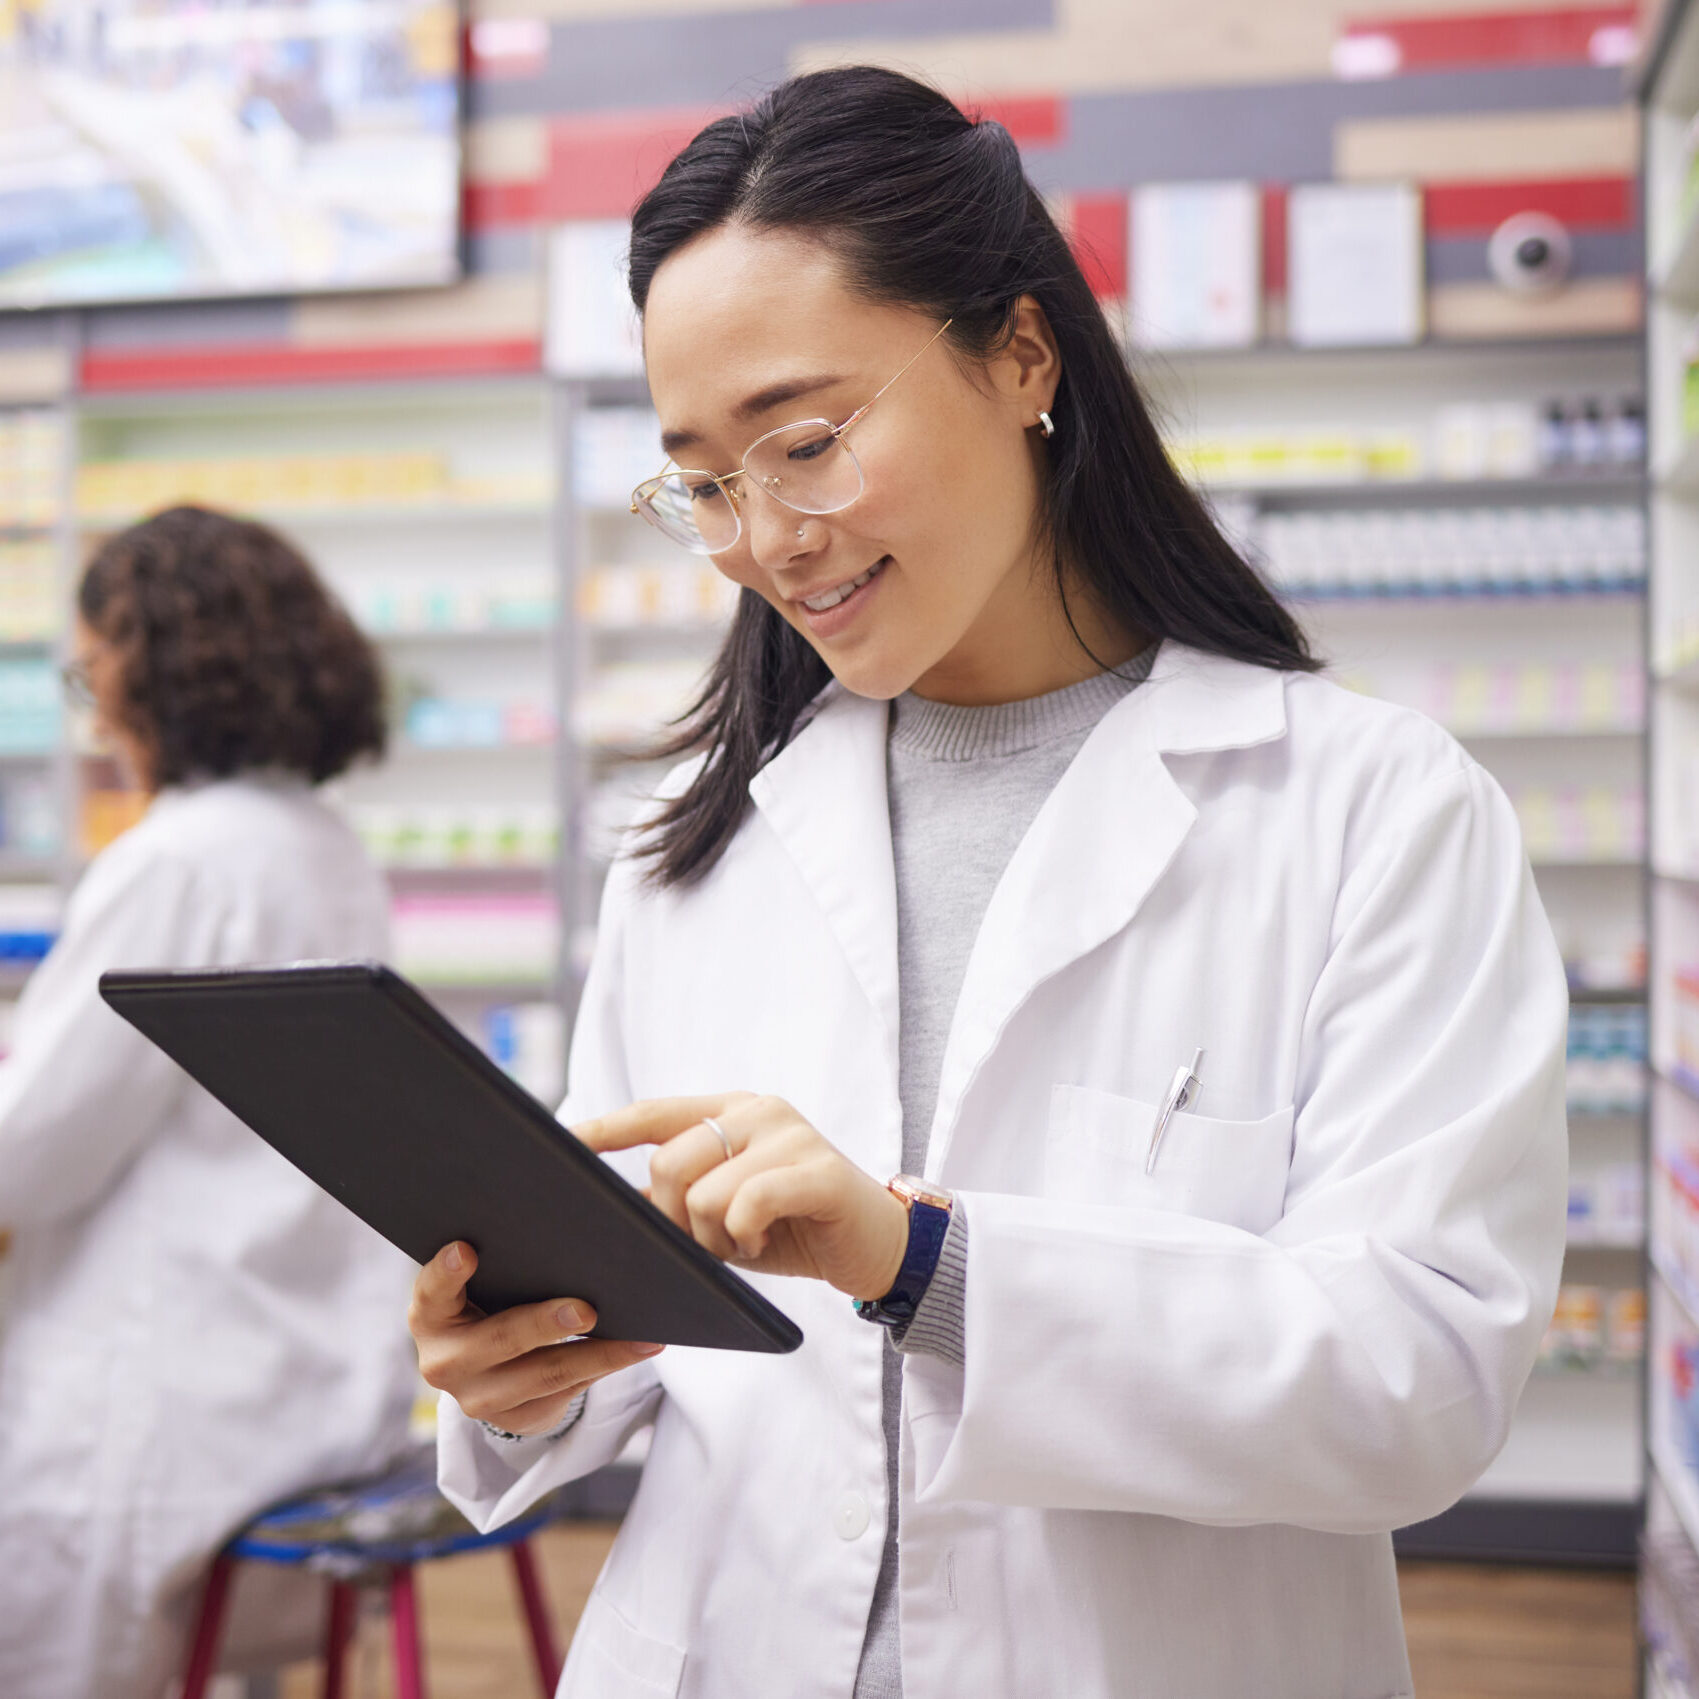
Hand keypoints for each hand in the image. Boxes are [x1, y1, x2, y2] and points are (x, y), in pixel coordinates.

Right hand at [409, 1242, 663, 1437]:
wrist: (486, 1367)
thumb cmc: (492, 1298)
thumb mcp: (484, 1279)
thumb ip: (505, 1254)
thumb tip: (573, 1213)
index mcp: (430, 1314)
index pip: (432, 1290)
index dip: (446, 1271)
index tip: (467, 1249)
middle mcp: (445, 1361)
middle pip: (500, 1339)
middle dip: (546, 1324)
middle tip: (587, 1310)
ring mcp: (478, 1398)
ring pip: (545, 1375)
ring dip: (599, 1354)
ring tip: (640, 1338)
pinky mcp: (515, 1419)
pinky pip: (566, 1394)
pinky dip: (605, 1368)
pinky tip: (637, 1350)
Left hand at [576, 1093, 909, 1300]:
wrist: (877, 1246)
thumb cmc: (793, 1227)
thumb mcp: (725, 1209)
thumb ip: (679, 1198)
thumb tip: (611, 1210)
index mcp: (731, 1112)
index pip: (654, 1112)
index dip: (605, 1128)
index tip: (560, 1144)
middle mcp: (758, 1111)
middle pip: (669, 1162)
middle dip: (673, 1218)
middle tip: (705, 1244)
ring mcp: (791, 1135)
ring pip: (705, 1191)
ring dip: (712, 1237)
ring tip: (741, 1244)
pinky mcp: (819, 1169)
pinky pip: (750, 1202)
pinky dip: (744, 1235)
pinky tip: (761, 1244)